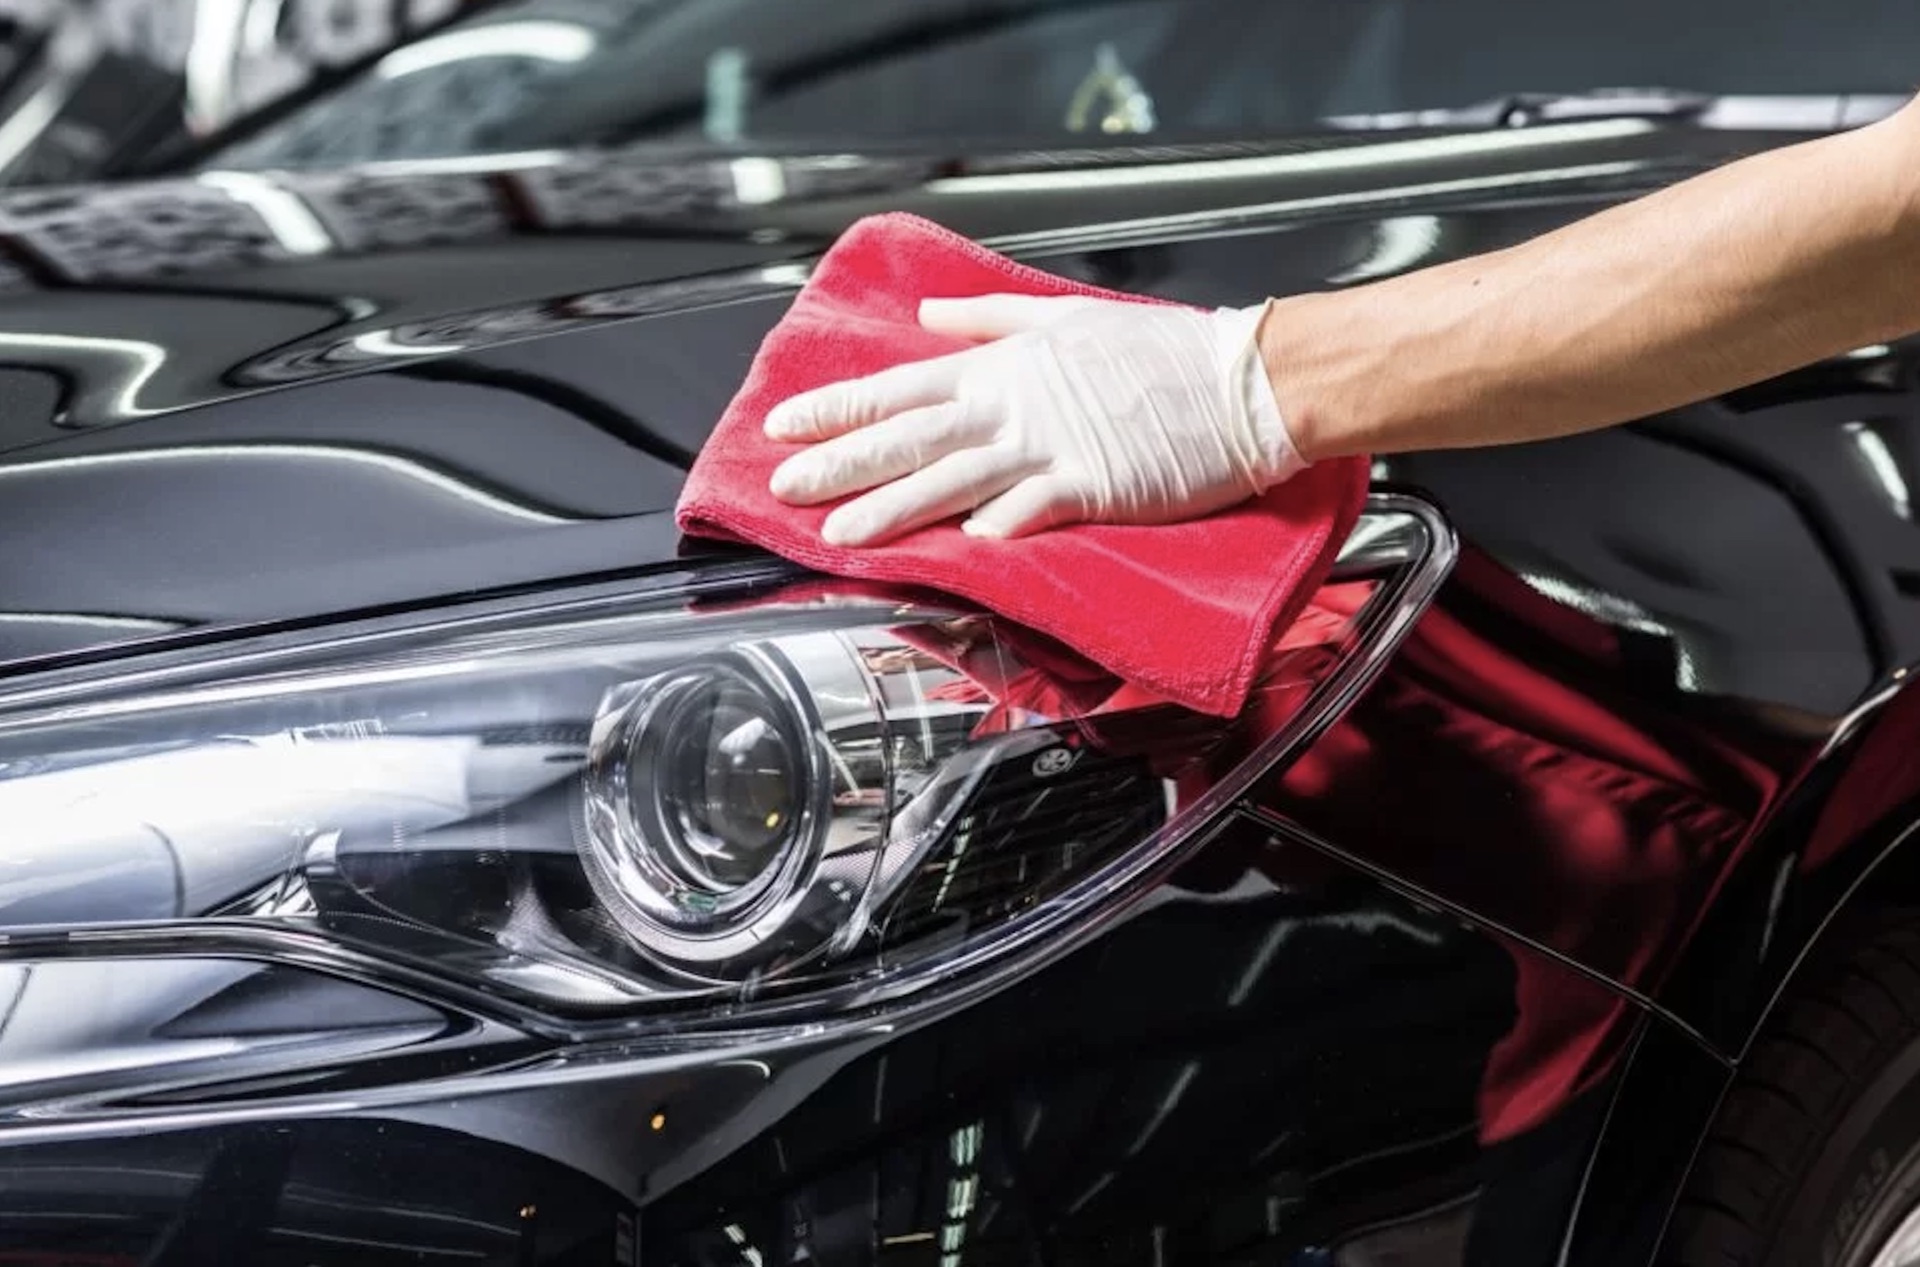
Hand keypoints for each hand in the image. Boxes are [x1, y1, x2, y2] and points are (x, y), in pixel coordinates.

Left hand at [763, 294, 1305, 546]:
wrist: (1240, 381)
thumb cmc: (1162, 354)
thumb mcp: (1065, 317)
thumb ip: (989, 321)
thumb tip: (929, 316)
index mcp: (1004, 367)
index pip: (901, 387)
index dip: (838, 407)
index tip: (784, 425)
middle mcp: (1013, 405)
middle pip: (909, 436)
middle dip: (839, 463)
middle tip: (781, 489)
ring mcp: (1050, 444)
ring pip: (952, 477)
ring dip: (892, 507)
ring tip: (839, 533)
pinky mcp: (1093, 482)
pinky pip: (1035, 506)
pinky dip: (999, 525)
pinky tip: (962, 550)